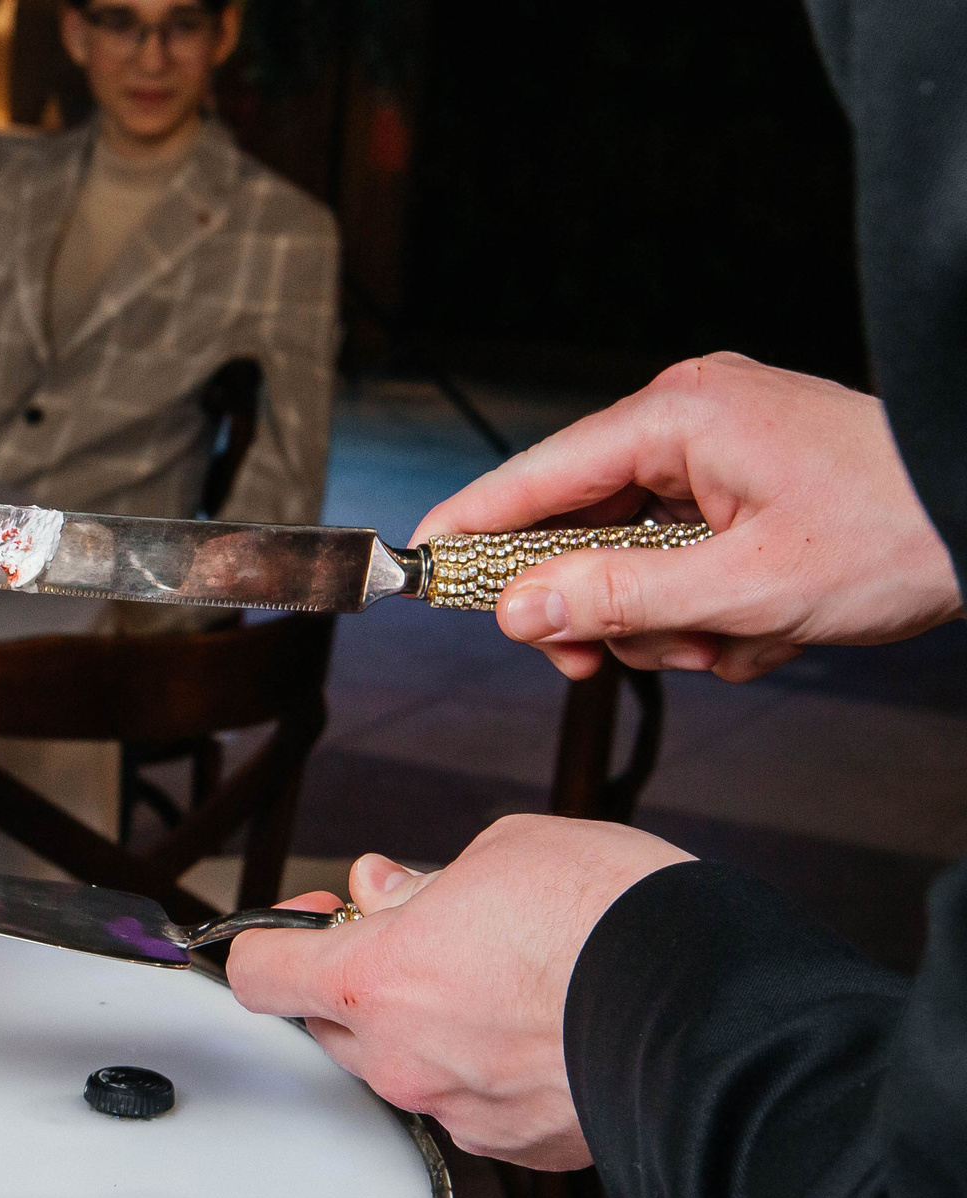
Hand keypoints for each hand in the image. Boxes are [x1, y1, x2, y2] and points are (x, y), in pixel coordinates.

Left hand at [226, 816, 692, 1169]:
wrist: (715, 1009)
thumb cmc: (615, 921)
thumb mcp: (505, 853)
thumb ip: (422, 883)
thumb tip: (383, 888)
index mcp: (376, 978)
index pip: (264, 974)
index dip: (271, 944)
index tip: (295, 927)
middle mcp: (403, 1057)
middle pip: (335, 1025)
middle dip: (365, 983)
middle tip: (427, 940)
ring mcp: (460, 1111)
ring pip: (411, 1067)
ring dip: (434, 1030)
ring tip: (511, 983)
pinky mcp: (520, 1146)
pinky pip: (477, 1104)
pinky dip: (494, 1072)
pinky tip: (547, 1033)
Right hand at [418, 353, 962, 681]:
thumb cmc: (899, 532)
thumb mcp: (745, 589)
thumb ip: (616, 599)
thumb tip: (515, 610)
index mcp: (677, 418)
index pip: (534, 477)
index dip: (468, 528)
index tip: (415, 567)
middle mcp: (688, 420)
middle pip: (577, 528)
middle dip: (602, 608)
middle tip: (610, 662)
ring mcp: (717, 449)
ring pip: (630, 556)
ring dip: (666, 620)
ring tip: (732, 644)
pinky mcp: (744, 480)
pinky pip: (680, 556)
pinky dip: (707, 608)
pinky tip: (758, 629)